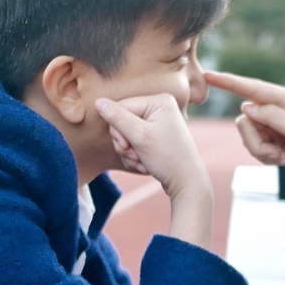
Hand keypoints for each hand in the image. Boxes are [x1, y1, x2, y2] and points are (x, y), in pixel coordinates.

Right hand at [94, 95, 212, 201]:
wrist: (186, 183)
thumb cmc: (167, 158)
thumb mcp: (139, 136)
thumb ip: (117, 118)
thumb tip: (98, 101)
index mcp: (159, 100)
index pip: (120, 107)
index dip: (117, 129)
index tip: (127, 146)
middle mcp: (160, 108)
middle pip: (122, 120)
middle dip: (124, 142)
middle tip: (135, 155)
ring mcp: (159, 123)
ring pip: (126, 134)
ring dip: (129, 152)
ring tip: (142, 161)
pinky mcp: (156, 136)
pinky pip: (135, 142)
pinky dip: (136, 155)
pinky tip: (146, 165)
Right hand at [204, 71, 284, 219]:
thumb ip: (275, 118)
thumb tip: (247, 107)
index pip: (254, 88)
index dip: (229, 82)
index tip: (209, 75)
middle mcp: (280, 108)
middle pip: (245, 119)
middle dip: (256, 142)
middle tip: (279, 154)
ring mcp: (276, 124)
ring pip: (248, 136)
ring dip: (264, 153)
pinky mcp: (274, 138)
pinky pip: (256, 147)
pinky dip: (269, 158)